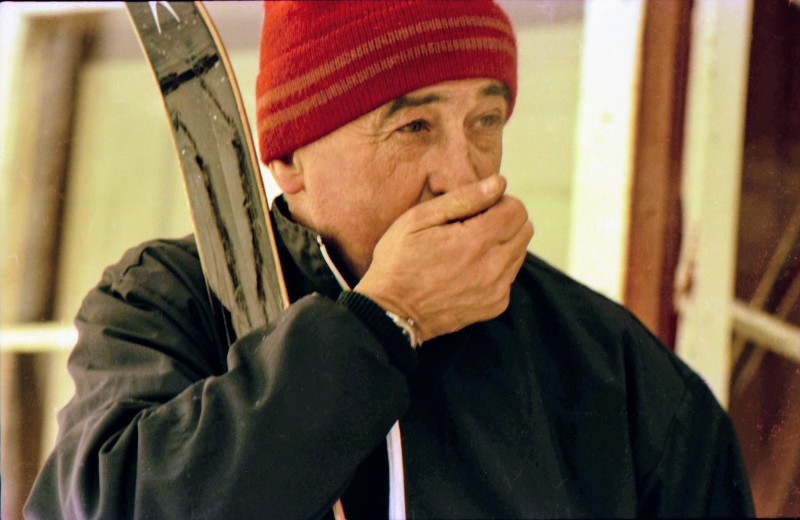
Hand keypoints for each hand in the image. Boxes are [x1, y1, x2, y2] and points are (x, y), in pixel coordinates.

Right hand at [354, 175, 533, 341]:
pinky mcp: (495, 305)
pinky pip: (510, 277)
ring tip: (467, 249)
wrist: (391, 312)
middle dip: (503, 221)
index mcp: (478, 241)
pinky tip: (467, 270)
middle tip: (471, 227)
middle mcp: (494, 266)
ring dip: (501, 245)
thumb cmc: (398, 261)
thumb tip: (498, 183)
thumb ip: (463, 198)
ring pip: (519, 252)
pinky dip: (495, 269)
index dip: (497, 203)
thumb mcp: (418, 220)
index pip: (517, 209)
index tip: (474, 210)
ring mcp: (497, 289)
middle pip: (525, 229)